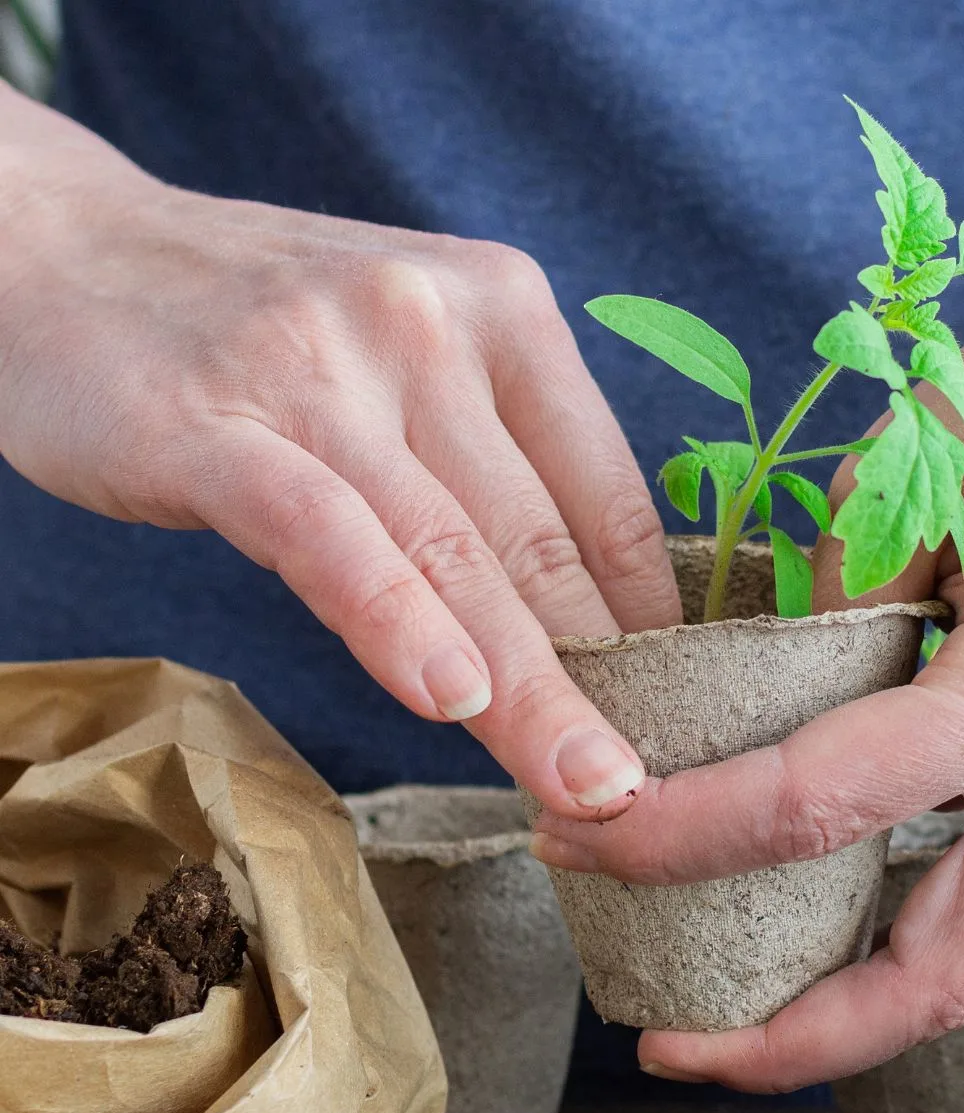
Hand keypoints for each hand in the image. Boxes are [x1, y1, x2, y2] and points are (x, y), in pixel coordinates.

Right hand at [0, 86, 679, 817]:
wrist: (65, 249)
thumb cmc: (261, 327)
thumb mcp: (412, 353)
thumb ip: (494, 450)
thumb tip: (583, 596)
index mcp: (504, 308)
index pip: (609, 494)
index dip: (649, 621)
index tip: (671, 707)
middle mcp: (431, 323)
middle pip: (540, 541)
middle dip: (607, 680)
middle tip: (652, 783)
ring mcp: (325, 369)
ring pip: (453, 555)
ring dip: (531, 691)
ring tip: (586, 785)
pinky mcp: (219, 425)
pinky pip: (328, 538)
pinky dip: (395, 621)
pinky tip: (450, 700)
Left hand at [531, 195, 963, 1088]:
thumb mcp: (919, 471)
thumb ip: (832, 600)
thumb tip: (762, 692)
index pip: (819, 810)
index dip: (678, 841)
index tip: (579, 841)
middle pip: (938, 978)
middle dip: (792, 1037)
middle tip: (670, 1042)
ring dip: (848, 987)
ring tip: (730, 985)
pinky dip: (902, 907)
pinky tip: (825, 886)